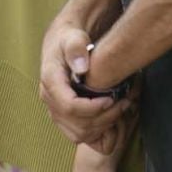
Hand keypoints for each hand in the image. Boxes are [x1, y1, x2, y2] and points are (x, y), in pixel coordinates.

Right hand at [39, 16, 129, 146]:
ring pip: (77, 133)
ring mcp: (54, 109)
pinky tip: (110, 118)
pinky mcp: (61, 116)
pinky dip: (95, 132)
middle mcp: (48, 98)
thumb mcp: (74, 37)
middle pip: (75, 124)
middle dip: (102, 118)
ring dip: (101, 127)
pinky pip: (77, 134)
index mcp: (50, 81)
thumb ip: (76, 49)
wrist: (63, 43)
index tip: (111, 99)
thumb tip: (81, 68)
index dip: (92, 108)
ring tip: (119, 110)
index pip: (69, 106)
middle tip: (123, 104)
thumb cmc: (70, 38)